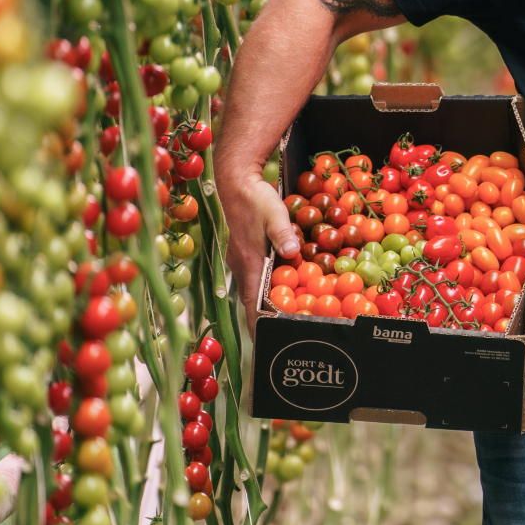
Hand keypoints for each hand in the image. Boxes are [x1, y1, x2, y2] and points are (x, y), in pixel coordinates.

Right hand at [220, 162, 300, 324]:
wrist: (233, 180)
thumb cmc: (254, 198)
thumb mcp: (273, 213)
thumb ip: (283, 233)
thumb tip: (291, 252)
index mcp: (248, 263)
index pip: (252, 304)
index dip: (258, 326)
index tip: (266, 345)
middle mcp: (240, 266)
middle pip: (250, 302)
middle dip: (261, 322)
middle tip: (276, 338)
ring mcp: (238, 259)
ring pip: (250, 289)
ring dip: (261, 305)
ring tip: (276, 320)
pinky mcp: (241, 251)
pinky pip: (251, 276)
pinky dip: (262, 287)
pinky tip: (274, 288)